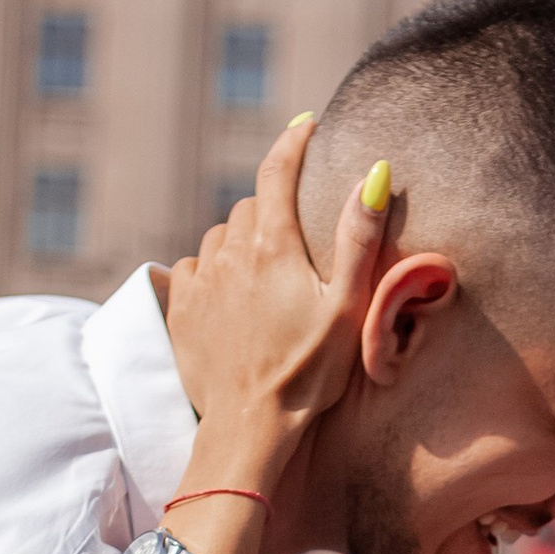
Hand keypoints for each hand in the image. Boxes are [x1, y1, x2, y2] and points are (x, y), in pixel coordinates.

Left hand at [166, 114, 390, 505]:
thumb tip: (374, 174)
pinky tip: (233, 300)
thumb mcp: (347, 307)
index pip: (277, 171)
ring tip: (266, 280)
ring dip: (241, 243)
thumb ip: (359, 238)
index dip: (293, 142)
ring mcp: (200, 280)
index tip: (306, 125)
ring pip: (221, 236)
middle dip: (272, 210)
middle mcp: (229, 252)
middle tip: (297, 244)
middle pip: (250, 207)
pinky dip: (213, 271)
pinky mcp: (180, 308)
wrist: (249, 428)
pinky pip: (194, 268)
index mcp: (273, 246)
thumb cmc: (307, 373)